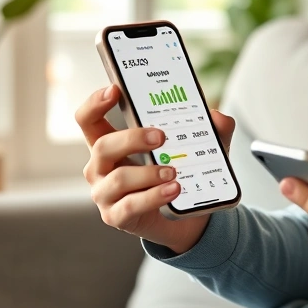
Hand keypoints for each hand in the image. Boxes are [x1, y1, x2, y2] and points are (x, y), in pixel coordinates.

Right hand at [76, 85, 235, 253]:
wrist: (184, 217)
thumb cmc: (178, 173)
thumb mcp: (195, 148)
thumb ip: (210, 129)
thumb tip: (218, 118)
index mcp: (110, 144)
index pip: (88, 120)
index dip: (95, 103)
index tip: (115, 90)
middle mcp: (100, 167)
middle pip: (102, 146)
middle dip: (132, 138)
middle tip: (160, 136)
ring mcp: (105, 194)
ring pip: (119, 178)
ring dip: (148, 172)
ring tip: (173, 170)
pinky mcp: (116, 217)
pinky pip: (131, 205)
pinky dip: (154, 196)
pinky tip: (173, 189)